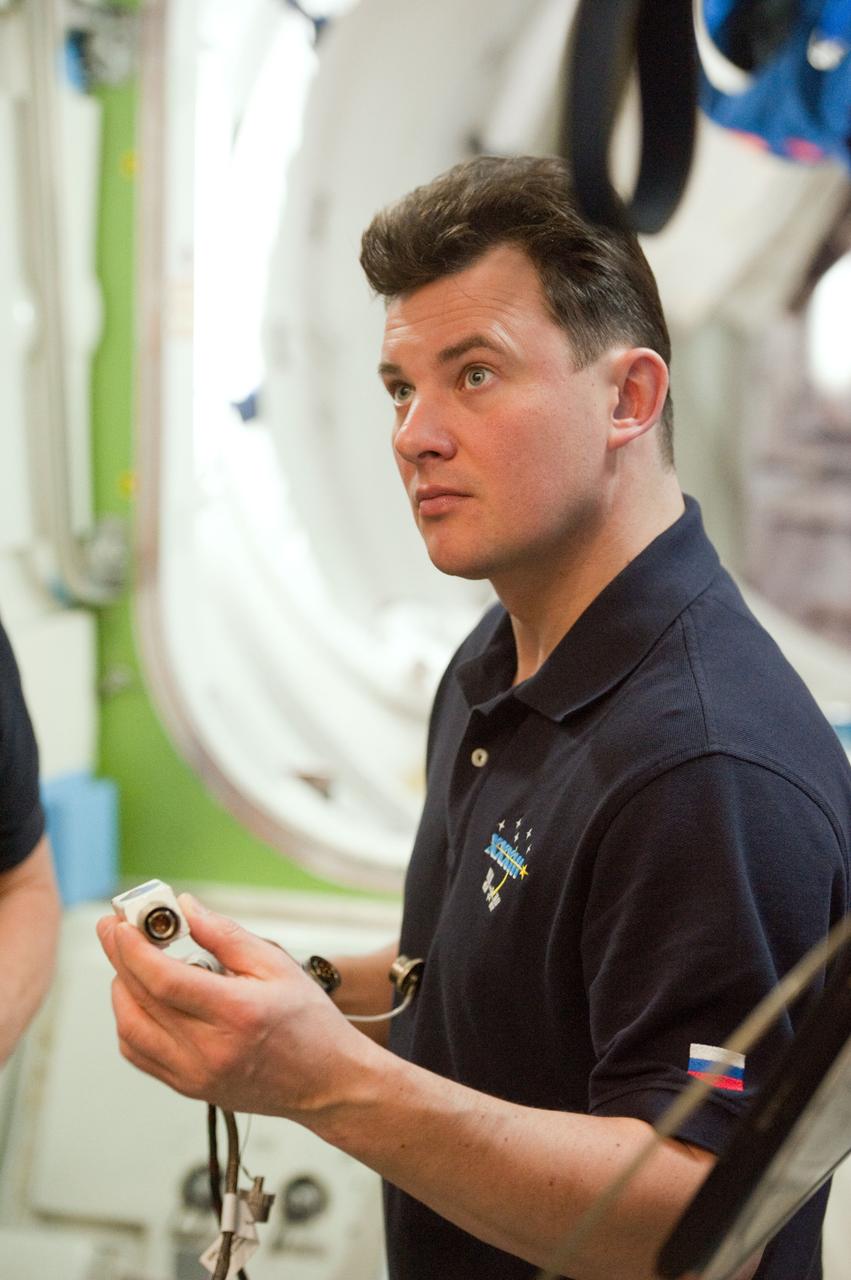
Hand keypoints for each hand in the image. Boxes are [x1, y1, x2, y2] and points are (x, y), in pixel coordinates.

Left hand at [97, 894, 368, 1120]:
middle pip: (141, 1000)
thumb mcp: (276, 964)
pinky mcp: (188, 1087)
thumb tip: (185, 908)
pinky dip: (130, 1020)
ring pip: (131, 1029)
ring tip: (130, 961)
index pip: (165, 981)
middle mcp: (210, 1050)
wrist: (325, 1082)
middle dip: (120, 958)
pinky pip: (139, 1054)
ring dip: (121, 990)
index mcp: (236, 1014)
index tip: (120, 923)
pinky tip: (141, 997)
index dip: (134, 949)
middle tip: (114, 928)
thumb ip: (226, 935)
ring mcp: (195, 1075)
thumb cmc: (309, 1021)